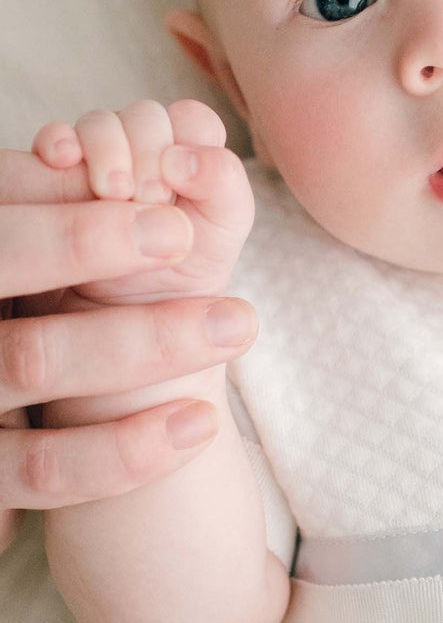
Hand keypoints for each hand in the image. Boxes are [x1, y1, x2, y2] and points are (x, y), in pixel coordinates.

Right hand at [0, 132, 256, 553]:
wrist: (27, 413)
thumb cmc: (46, 298)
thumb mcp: (56, 240)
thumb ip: (93, 199)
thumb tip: (191, 152)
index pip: (4, 220)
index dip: (73, 208)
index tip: (162, 204)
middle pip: (3, 263)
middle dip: (88, 241)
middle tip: (182, 232)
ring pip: (33, 359)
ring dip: (143, 339)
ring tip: (239, 321)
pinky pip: (41, 470)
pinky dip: (123, 450)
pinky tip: (203, 423)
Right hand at [33, 99, 253, 304]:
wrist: (132, 323)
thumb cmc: (184, 271)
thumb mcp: (222, 233)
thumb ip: (224, 187)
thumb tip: (184, 157)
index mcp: (193, 159)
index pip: (192, 120)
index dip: (186, 141)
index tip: (176, 184)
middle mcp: (149, 152)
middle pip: (145, 116)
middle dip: (147, 152)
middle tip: (144, 198)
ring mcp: (103, 161)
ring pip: (100, 124)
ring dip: (107, 150)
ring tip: (111, 196)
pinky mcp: (59, 176)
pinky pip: (55, 141)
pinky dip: (58, 141)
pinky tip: (62, 161)